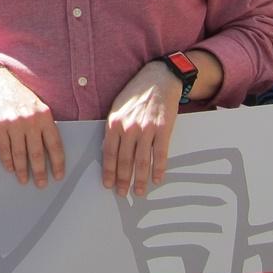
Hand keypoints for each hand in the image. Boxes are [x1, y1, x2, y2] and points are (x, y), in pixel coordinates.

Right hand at [0, 65, 64, 187]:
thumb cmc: (21, 98)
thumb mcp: (38, 107)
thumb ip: (44, 125)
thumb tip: (53, 152)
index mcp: (44, 116)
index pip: (55, 145)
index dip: (58, 163)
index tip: (58, 176)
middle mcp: (30, 120)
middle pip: (37, 153)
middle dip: (40, 172)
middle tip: (41, 184)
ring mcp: (13, 123)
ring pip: (19, 154)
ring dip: (22, 170)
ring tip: (24, 179)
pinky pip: (4, 149)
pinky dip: (7, 161)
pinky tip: (10, 168)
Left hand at [102, 61, 182, 197]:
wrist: (158, 79)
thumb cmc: (135, 94)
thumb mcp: (117, 108)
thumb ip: (113, 128)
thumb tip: (108, 151)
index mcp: (114, 122)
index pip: (108, 153)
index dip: (108, 171)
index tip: (108, 184)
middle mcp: (129, 127)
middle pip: (124, 160)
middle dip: (122, 179)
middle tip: (122, 193)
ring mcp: (147, 128)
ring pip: (141, 161)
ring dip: (140, 179)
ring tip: (138, 191)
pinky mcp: (164, 128)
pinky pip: (160, 154)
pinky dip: (159, 169)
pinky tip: (157, 179)